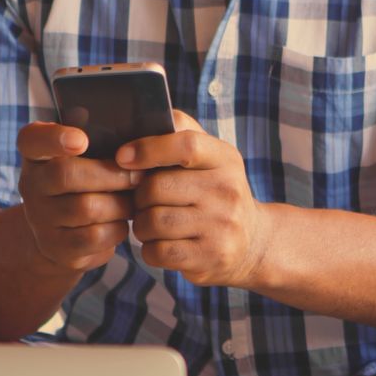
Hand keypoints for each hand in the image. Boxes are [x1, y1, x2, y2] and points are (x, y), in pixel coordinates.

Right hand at [16, 122, 140, 271]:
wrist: (63, 233)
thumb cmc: (86, 184)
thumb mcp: (84, 158)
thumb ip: (100, 140)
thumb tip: (136, 141)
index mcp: (36, 154)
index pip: (32, 139)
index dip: (54, 138)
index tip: (81, 140)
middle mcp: (31, 185)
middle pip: (67, 174)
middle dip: (112, 174)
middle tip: (138, 175)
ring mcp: (40, 219)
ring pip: (87, 207)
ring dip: (120, 204)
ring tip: (134, 199)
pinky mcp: (56, 247)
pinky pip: (95, 235)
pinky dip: (118, 228)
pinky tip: (121, 221)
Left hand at [117, 111, 269, 287]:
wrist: (253, 244)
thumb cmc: (216, 194)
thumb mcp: (211, 159)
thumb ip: (181, 134)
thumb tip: (141, 117)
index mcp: (225, 159)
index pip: (186, 145)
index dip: (149, 148)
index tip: (122, 156)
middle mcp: (228, 191)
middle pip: (156, 188)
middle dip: (139, 196)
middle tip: (144, 201)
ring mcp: (221, 227)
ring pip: (152, 222)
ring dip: (142, 225)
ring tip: (152, 223)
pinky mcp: (210, 258)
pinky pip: (157, 251)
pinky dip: (150, 249)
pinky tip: (162, 244)